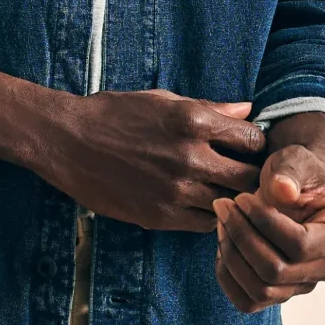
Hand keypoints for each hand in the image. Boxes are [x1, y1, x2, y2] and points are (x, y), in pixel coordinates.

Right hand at [38, 91, 264, 231]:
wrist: (67, 142)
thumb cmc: (114, 114)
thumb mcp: (162, 100)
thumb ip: (209, 108)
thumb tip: (247, 111)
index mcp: (194, 121)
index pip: (253, 141)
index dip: (257, 146)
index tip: (250, 150)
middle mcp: (190, 157)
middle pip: (249, 178)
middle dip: (253, 178)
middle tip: (247, 178)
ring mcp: (176, 190)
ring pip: (230, 205)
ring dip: (231, 201)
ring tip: (225, 194)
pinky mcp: (160, 216)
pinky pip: (203, 224)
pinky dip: (210, 217)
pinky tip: (202, 205)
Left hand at [214, 141, 324, 312]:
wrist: (290, 190)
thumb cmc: (295, 173)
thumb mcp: (295, 158)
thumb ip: (290, 169)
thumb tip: (283, 190)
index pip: (300, 244)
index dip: (263, 224)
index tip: (240, 199)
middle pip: (277, 271)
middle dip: (242, 238)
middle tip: (224, 207)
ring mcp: (305, 285)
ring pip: (260, 289)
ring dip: (232, 256)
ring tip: (223, 223)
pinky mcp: (281, 294)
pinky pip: (248, 301)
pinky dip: (227, 277)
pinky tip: (223, 245)